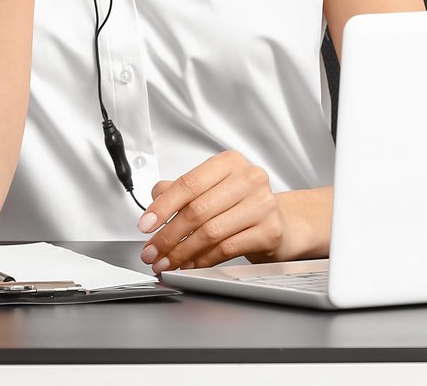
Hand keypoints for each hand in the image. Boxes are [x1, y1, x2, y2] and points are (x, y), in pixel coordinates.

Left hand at [136, 151, 288, 272]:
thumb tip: (155, 199)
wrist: (281, 221)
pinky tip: (190, 264)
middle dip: (168, 236)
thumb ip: (181, 190)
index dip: (163, 207)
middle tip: (152, 251)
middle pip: (197, 210)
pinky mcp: (270, 231)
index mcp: (230, 162)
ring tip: (166, 261)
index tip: (146, 224)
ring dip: (182, 252)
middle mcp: (249, 179)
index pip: (188, 183)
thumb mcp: (212, 188)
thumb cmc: (241, 203)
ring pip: (210, 232)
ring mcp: (263, 204)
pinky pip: (226, 249)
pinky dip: (202, 260)